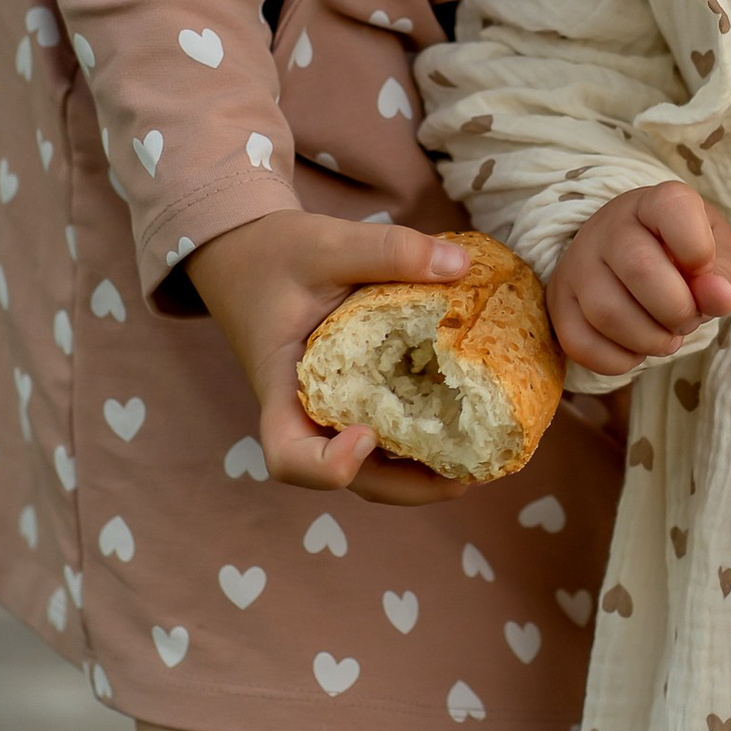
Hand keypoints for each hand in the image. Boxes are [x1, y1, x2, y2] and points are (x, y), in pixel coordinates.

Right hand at [187, 213, 472, 500]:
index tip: (367, 436)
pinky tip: (472, 421)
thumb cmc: (276, 254)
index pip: (289, 456)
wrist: (249, 256)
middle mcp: (307, 413)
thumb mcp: (326, 243)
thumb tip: (459, 265)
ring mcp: (334, 412)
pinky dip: (427, 439)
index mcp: (283, 386)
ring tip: (481, 459)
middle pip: (348, 479)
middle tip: (465, 476)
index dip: (328, 466)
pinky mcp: (358, 399)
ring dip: (424, 474)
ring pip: (375, 467)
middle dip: (406, 488)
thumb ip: (387, 251)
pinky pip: (390, 434)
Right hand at [550, 184, 730, 378]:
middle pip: (640, 270)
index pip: (672, 207)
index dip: (698, 249)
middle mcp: (606, 227)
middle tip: (687, 319)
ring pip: (608, 314)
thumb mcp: (715, 253)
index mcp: (652, 204)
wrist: (629, 257)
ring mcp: (576, 265)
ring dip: (651, 341)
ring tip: (666, 336)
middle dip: (677, 310)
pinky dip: (620, 360)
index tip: (703, 269)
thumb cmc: (680, 254)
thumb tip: (720, 300)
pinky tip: (636, 347)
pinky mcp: (559, 304)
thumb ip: (722, 274)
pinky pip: (582, 345)